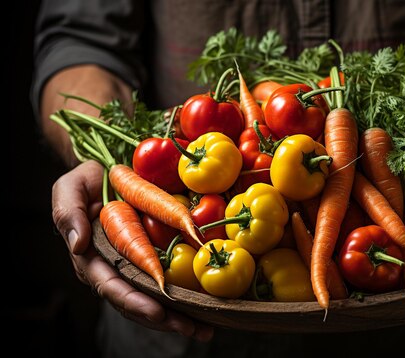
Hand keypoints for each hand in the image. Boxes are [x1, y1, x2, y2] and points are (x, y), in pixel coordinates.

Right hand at [51, 160, 213, 340]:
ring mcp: (136, 265)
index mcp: (92, 259)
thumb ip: (68, 213)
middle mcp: (115, 269)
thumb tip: (78, 246)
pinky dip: (189, 297)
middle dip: (164, 319)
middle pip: (138, 302)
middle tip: (190, 329)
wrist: (109, 172)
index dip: (134, 302)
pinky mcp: (155, 257)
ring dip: (180, 317)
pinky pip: (171, 281)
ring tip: (204, 330)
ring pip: (156, 299)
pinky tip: (209, 309)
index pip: (112, 287)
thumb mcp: (70, 188)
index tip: (157, 312)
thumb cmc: (86, 181)